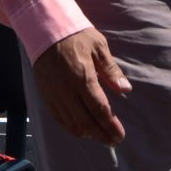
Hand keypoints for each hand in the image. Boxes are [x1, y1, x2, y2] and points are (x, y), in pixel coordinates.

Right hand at [32, 28, 131, 145]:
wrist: (45, 29)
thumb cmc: (77, 35)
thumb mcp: (99, 47)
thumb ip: (111, 70)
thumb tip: (125, 89)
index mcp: (83, 77)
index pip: (99, 109)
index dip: (110, 125)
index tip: (120, 135)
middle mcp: (67, 89)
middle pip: (85, 121)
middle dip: (101, 134)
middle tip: (114, 141)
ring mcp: (54, 93)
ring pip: (70, 122)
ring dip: (87, 133)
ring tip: (101, 137)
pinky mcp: (45, 94)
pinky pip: (58, 117)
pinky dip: (70, 127)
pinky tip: (81, 130)